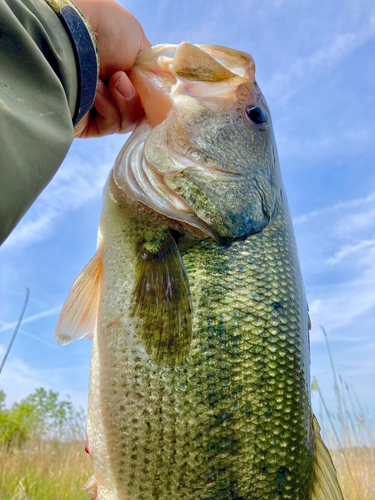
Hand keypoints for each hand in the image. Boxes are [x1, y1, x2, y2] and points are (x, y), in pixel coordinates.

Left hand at [73, 0, 150, 137]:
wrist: (72, 35)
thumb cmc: (105, 30)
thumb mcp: (138, 41)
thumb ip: (151, 69)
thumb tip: (162, 88)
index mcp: (122, 69)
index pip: (146, 95)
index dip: (153, 97)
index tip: (156, 92)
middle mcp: (110, 89)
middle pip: (139, 112)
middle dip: (136, 98)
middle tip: (122, 78)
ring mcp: (98, 107)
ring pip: (127, 121)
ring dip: (124, 102)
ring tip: (110, 81)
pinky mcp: (87, 123)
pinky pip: (110, 126)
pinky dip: (108, 109)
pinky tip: (96, 91)